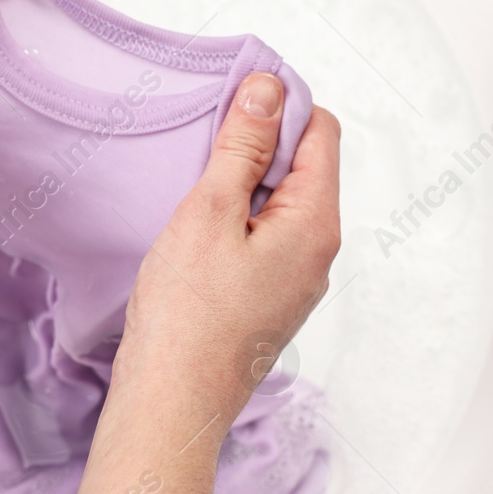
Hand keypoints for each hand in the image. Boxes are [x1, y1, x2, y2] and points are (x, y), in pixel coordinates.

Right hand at [115, 74, 341, 423]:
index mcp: (316, 224)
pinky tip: (194, 235)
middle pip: (303, 166)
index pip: (320, 131)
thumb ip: (243, 147)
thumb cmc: (187, 314)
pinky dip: (233, 222)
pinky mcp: (268, 300)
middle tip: (199, 153)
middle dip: (255, 147)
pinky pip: (262, 238)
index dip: (277, 108)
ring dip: (240, 186)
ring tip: (192, 196)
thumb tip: (269, 88)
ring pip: (279, 203)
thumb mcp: (210, 212)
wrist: (172, 405)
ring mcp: (295, 280)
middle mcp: (318, 251)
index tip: (226, 111)